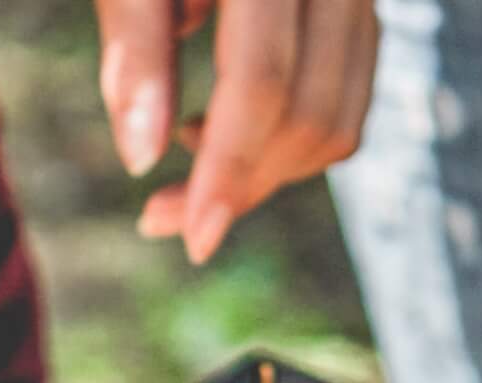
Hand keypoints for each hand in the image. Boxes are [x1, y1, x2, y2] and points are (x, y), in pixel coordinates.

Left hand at [95, 0, 379, 263]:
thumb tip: (142, 159)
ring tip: (183, 165)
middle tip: (161, 217)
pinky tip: (215, 127)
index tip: (189, 240)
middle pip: (311, 112)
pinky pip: (346, 93)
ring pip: (339, 115)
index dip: (227, 169)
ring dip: (266, 171)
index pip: (264, 82)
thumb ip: (134, 44)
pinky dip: (289, 136)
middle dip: (241, 184)